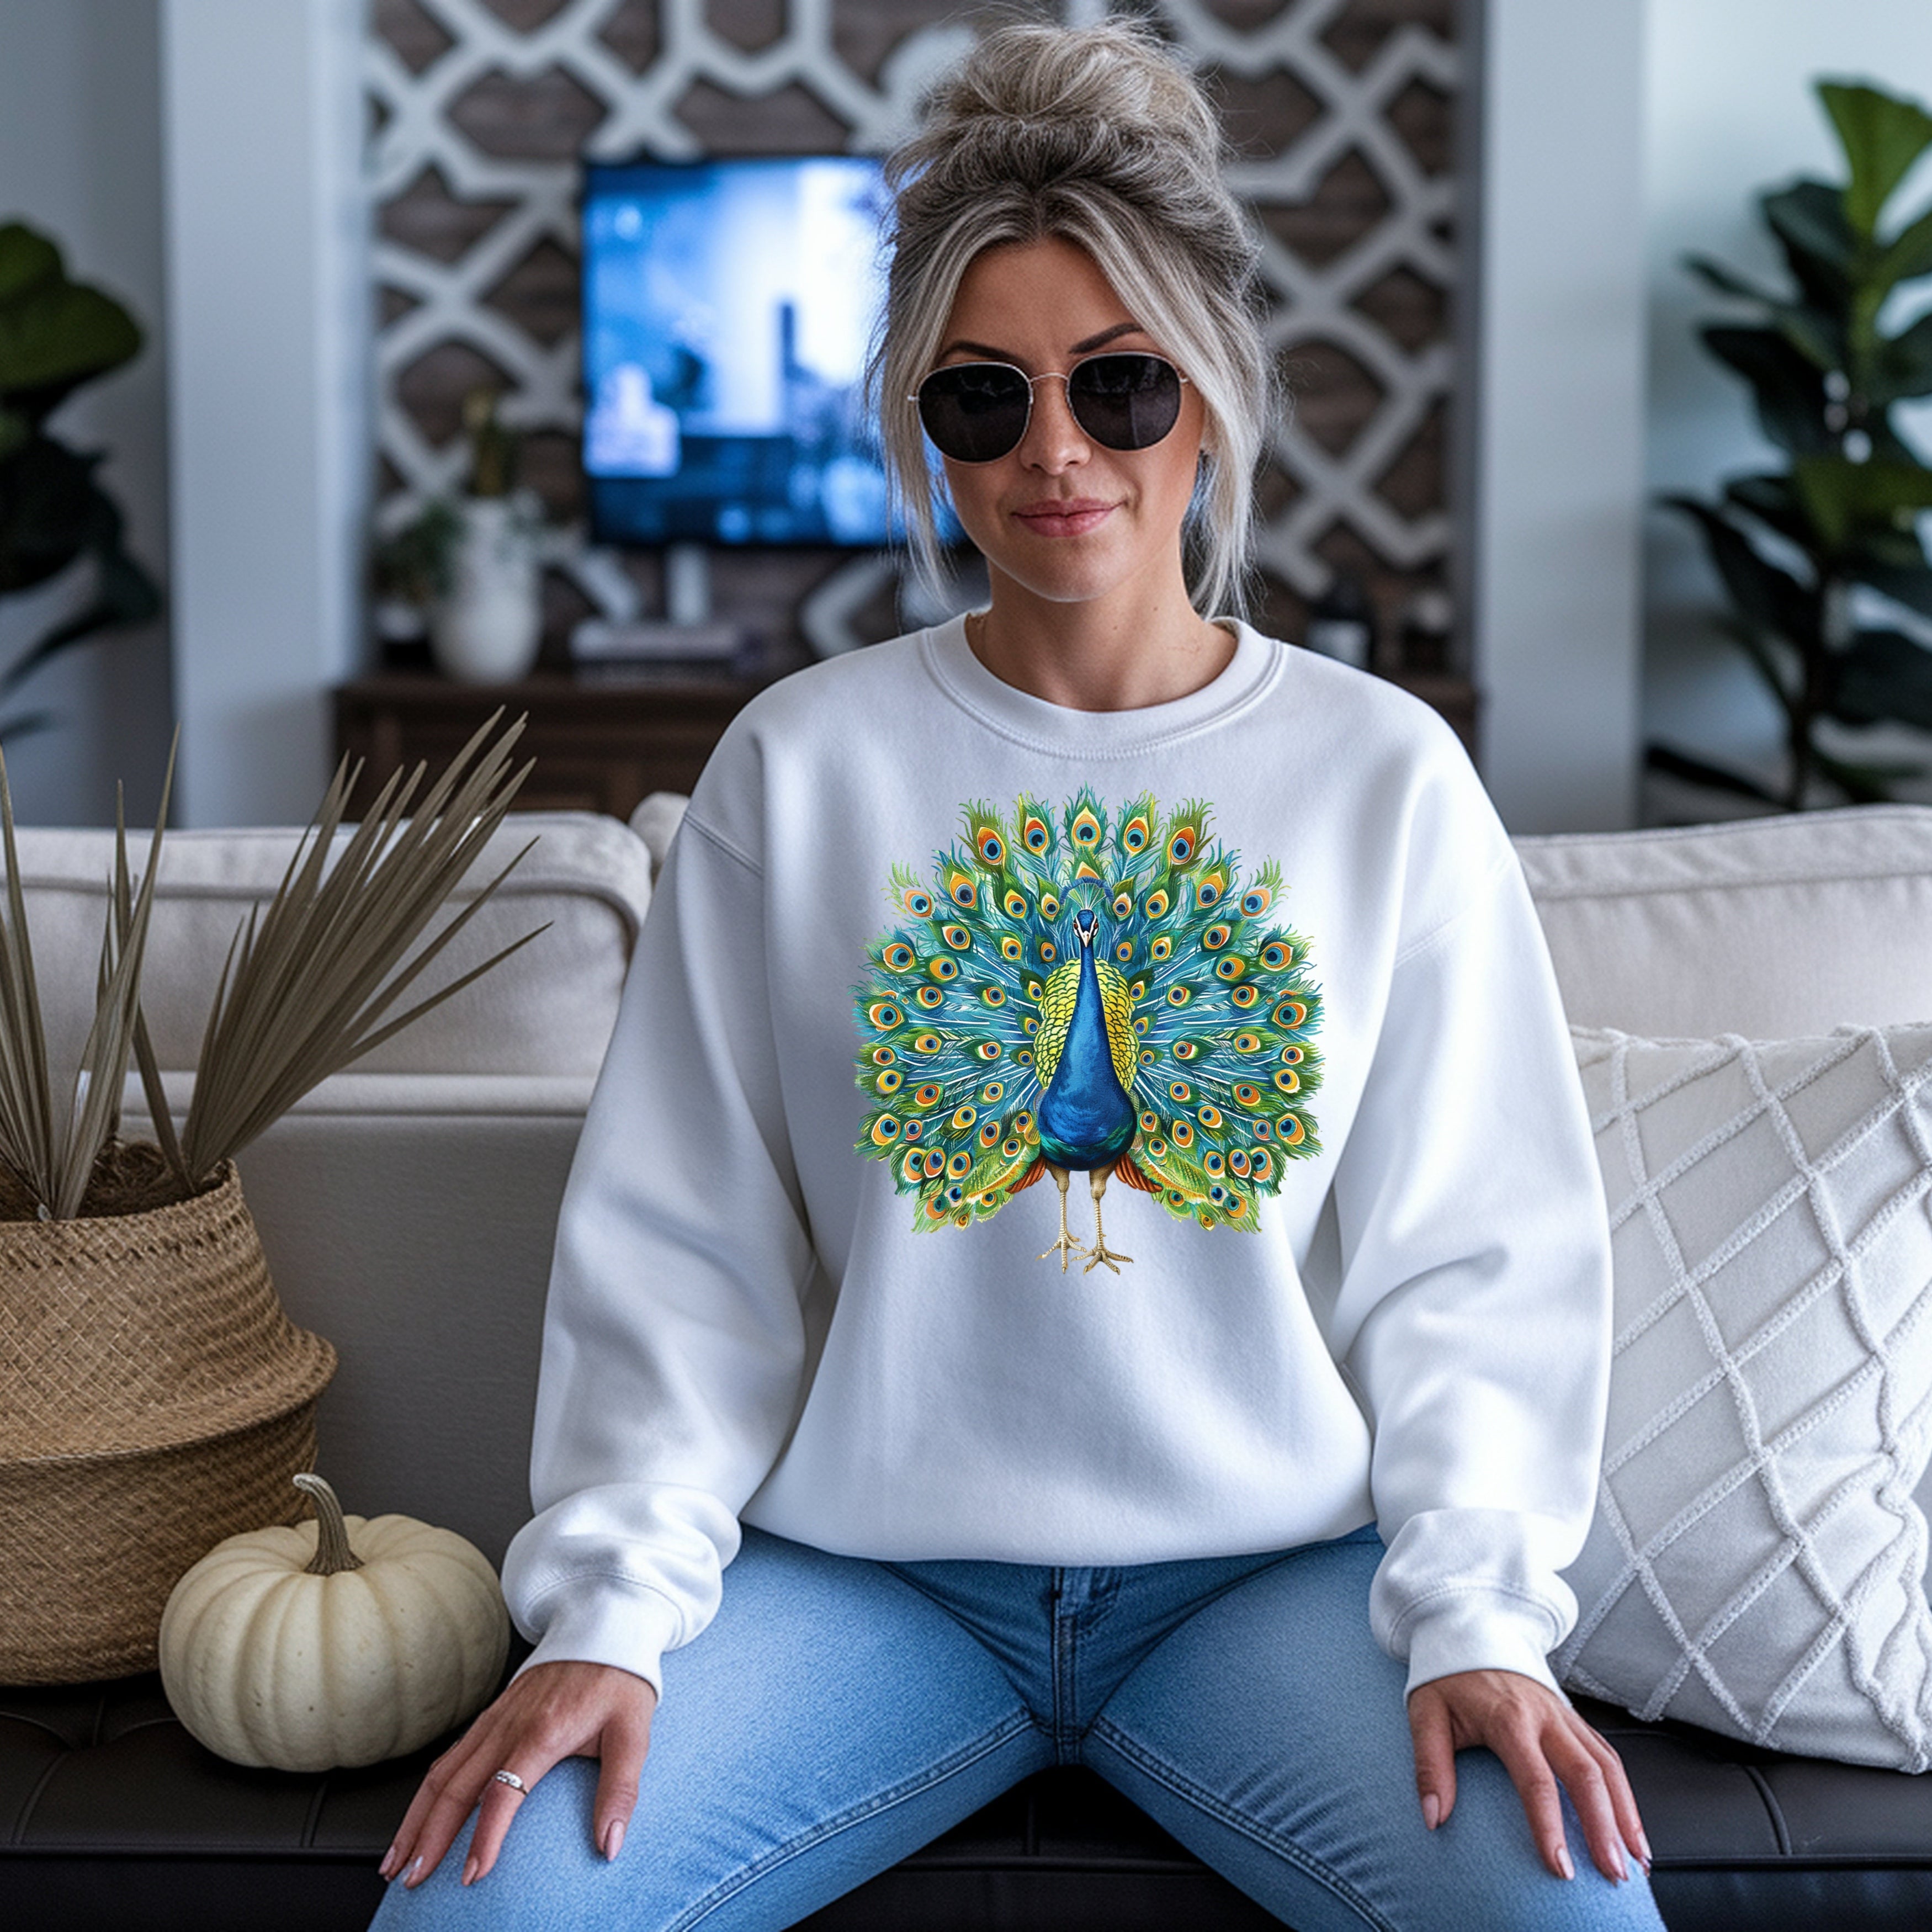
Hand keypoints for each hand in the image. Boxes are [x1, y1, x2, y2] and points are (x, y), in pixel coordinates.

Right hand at [380, 1660, 657, 1888]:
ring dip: (416, 1817)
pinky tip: (419, 1814)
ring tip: (397, 1858)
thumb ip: (621, 1790)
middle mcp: (510, 1726)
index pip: (503, 1794)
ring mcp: (496, 1719)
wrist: (605, 1626)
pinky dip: (429, 1789)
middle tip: (411, 1878)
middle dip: (428, 1837)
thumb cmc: (620, 1680)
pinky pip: (451, 1755)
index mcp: (543, 1733)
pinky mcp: (493, 1714)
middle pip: (456, 1787)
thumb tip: (610, 1844)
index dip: (485, 1837)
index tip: (472, 1875)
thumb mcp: (633, 1733)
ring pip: (443, 1773)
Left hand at [1407, 1669, 1649, 1883]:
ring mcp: (1565, 1715)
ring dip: (1626, 1815)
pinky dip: (1625, 1794)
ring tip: (1636, 1861)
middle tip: (1614, 1875)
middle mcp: (1545, 1715)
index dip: (1549, 1826)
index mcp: (1508, 1716)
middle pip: (1586, 1774)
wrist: (1469, 1631)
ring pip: (1608, 1766)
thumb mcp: (1425, 1713)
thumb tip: (1433, 1817)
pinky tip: (1631, 1827)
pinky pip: (1608, 1756)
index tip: (1560, 1868)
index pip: (1536, 1779)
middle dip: (1604, 1828)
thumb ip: (1429, 1765)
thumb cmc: (1447, 1678)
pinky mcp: (1575, 1718)